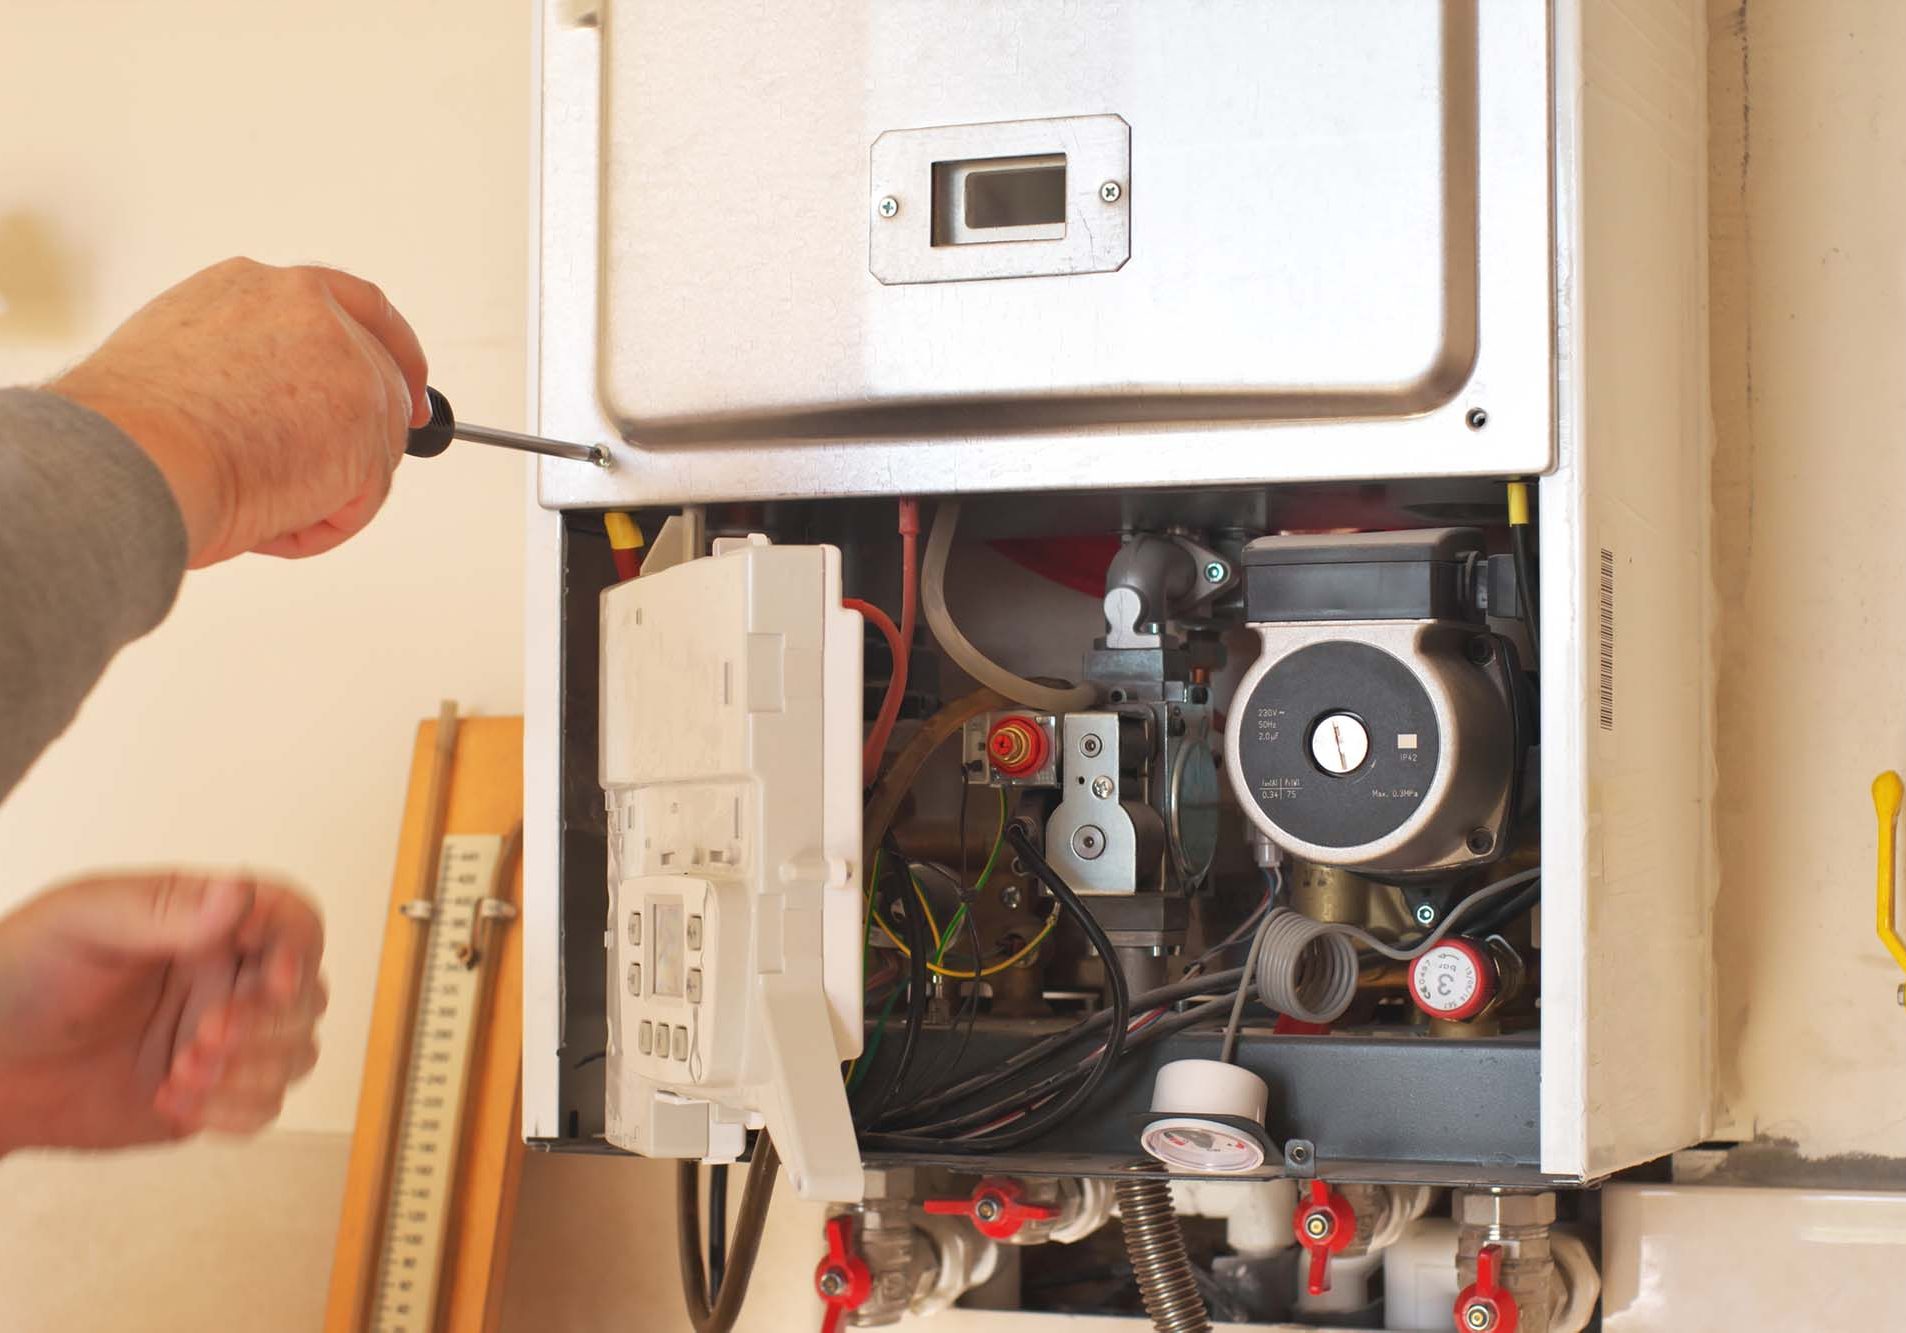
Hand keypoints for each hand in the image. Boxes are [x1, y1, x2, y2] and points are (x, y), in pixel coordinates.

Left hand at [0, 872, 326, 1153]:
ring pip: (297, 1053)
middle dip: (265, 1024)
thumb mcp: (81, 922)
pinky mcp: (211, 1097)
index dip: (299, 949)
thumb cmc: (16, 978)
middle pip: (308, 995)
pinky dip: (233, 1111)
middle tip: (204, 1036)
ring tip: (181, 1072)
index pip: (292, 920)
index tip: (273, 980)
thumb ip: (164, 910)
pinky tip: (174, 1101)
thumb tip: (238, 893)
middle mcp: (225, 979)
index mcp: (205, 923)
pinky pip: (265, 1108)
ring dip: (250, 1070)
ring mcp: (222, 1041)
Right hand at [48, 257, 430, 566]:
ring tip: (251, 500)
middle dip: (369, 436)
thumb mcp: (186, 360)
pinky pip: (362, 498)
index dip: (390, 347)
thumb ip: (252, 364)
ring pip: (374, 446)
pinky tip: (266, 519)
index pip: (353, 304)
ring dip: (324, 490)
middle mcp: (313, 312)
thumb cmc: (131, 430)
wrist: (130, 456)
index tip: (407, 383)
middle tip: (337, 482)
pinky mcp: (369, 425)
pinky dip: (321, 525)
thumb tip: (281, 408)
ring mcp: (351, 366)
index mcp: (262, 289)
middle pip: (382, 378)